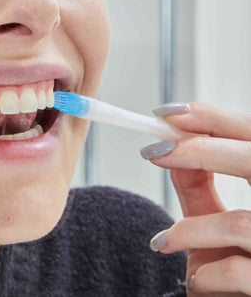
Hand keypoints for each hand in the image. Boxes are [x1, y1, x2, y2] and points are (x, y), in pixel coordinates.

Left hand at [140, 103, 250, 295]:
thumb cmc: (239, 265)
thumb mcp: (219, 222)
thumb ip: (200, 185)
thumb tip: (170, 141)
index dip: (215, 119)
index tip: (168, 114)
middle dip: (202, 151)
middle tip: (154, 151)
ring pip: (239, 224)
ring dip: (189, 233)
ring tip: (165, 243)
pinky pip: (237, 271)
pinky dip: (204, 275)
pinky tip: (196, 282)